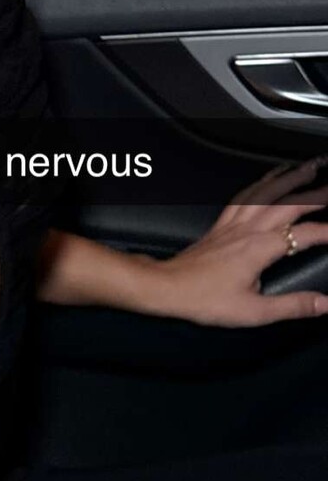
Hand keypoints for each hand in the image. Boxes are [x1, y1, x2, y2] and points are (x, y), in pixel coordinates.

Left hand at [154, 155, 327, 326]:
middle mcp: (248, 229)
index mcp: (260, 248)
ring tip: (307, 168)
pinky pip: (244, 196)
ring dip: (289, 179)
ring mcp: (234, 223)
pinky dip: (260, 183)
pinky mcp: (222, 224)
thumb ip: (293, 306)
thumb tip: (324, 304)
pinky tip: (268, 179)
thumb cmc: (206, 299)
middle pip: (288, 204)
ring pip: (266, 193)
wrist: (169, 287)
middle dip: (315, 194)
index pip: (304, 235)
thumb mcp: (255, 312)